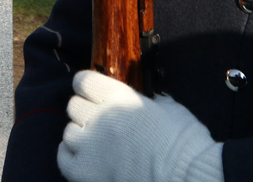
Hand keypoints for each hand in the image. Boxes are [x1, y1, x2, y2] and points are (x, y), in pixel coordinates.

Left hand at [58, 71, 222, 181]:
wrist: (188, 178)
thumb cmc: (184, 144)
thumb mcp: (168, 107)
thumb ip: (147, 100)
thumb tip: (141, 101)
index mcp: (119, 97)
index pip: (84, 81)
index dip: (87, 85)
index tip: (91, 91)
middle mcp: (100, 118)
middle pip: (74, 106)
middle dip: (86, 111)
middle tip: (100, 121)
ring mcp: (90, 147)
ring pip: (69, 132)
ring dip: (81, 135)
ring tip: (96, 143)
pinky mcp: (84, 173)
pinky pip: (64, 158)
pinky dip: (72, 157)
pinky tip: (86, 158)